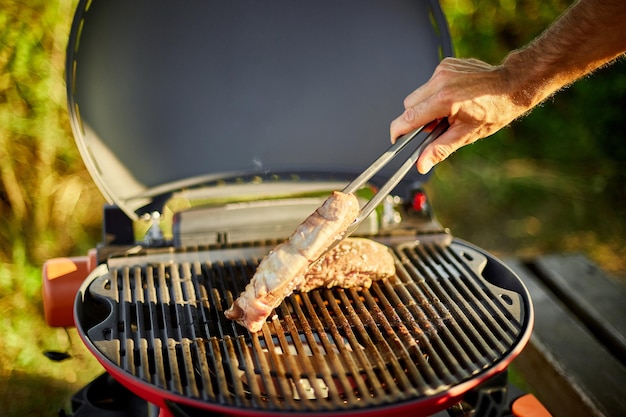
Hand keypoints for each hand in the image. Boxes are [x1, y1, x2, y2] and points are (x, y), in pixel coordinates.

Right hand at [390, 57, 527, 173]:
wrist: (512, 85)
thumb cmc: (494, 110)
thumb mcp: (466, 135)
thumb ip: (439, 149)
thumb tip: (421, 164)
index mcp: (444, 100)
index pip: (408, 117)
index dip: (398, 131)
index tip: (396, 139)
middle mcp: (441, 81)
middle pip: (409, 104)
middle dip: (415, 118)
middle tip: (434, 126)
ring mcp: (443, 70)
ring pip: (418, 93)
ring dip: (426, 105)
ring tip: (446, 112)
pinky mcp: (447, 64)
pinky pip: (429, 83)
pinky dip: (435, 94)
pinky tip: (452, 98)